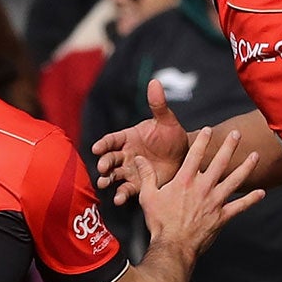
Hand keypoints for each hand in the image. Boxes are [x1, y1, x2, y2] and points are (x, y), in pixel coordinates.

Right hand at [93, 77, 189, 205]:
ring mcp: (130, 170)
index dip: (104, 144)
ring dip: (107, 179)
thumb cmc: (172, 136)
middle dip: (105, 163)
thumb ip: (158, 105)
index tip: (96, 148)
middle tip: (102, 167)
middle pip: (110, 158)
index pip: (111, 140)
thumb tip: (154, 82)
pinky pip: (127, 190)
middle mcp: (125, 154)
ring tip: (103, 183)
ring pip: (114, 175)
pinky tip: (119, 199)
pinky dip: (121, 194)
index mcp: (128, 137)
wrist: (184, 156)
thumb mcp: (166, 121)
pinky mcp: (138, 185)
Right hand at [134, 125, 263, 255]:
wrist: (173, 246)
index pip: (195, 154)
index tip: (208, 129)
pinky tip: (261, 193)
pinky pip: (240, 206)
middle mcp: (202, 187)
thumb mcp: (148, 197)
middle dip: (229, 146)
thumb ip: (146, 176)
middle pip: (220, 162)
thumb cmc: (160, 223)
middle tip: (237, 134)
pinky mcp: (222, 216)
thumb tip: (139, 159)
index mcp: (185, 181)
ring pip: (234, 180)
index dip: (202, 140)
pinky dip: (251, 200)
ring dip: (246, 167)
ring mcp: (214, 201)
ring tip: (255, 156)